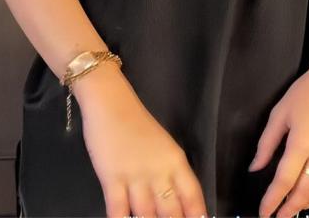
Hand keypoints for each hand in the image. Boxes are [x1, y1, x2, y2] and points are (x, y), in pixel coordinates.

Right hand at [74, 64, 207, 217]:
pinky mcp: (112, 179)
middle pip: (171, 211)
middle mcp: (159, 171)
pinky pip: (118, 211)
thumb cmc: (137, 125)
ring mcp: (136, 176)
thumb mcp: (162, 147)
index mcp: (176, 161)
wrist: (111, 103)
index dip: (197, 215)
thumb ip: (170, 173)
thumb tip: (174, 202)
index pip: (192, 195)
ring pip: (147, 215)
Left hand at [248, 55, 308, 216]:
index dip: (272, 200)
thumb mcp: (281, 112)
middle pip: (305, 191)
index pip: (283, 181)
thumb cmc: (308, 89)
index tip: (263, 213)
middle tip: (279, 217)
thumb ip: (267, 143)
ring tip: (297, 208)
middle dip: (290, 209)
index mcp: (301, 143)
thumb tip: (255, 167)